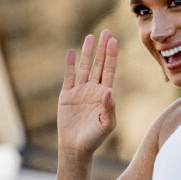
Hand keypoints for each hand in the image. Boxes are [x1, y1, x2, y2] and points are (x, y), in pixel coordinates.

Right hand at [57, 30, 117, 156]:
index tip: (114, 41)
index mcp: (105, 93)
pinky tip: (72, 53)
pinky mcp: (67, 96)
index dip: (111, 55)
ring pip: (84, 67)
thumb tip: (108, 91)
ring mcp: (80, 91)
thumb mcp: (106, 124)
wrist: (76, 147)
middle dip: (102, 48)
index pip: (109, 70)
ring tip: (90, 37)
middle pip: (98, 64)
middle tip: (106, 32)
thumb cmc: (95, 137)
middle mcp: (93, 88)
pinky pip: (69, 77)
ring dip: (87, 52)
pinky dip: (70, 65)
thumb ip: (109, 108)